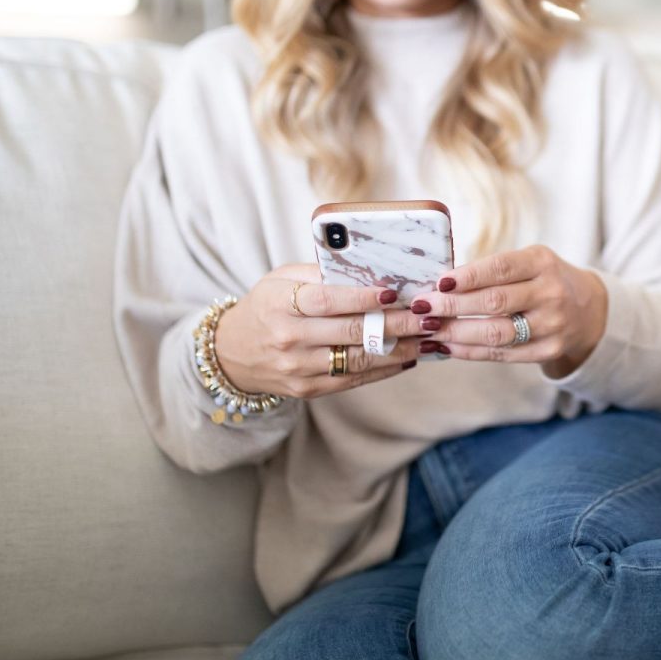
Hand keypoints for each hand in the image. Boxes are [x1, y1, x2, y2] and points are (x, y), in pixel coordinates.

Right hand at [213, 263, 427, 398]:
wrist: (232, 353)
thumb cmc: (266, 306)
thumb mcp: (281, 280)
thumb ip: (319, 274)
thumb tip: (370, 269)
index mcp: (282, 305)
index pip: (328, 300)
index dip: (363, 298)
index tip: (394, 292)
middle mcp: (290, 339)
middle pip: (352, 332)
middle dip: (397, 324)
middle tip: (428, 316)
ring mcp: (299, 368)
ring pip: (359, 360)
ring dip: (400, 350)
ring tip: (428, 338)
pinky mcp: (308, 389)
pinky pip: (354, 379)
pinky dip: (385, 369)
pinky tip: (408, 357)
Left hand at [410, 245, 607, 377]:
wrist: (588, 309)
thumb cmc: (543, 280)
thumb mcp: (528, 263)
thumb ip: (492, 271)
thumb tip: (440, 285)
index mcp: (542, 263)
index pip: (500, 268)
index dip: (467, 276)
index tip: (439, 283)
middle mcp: (551, 293)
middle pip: (494, 302)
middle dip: (453, 306)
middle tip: (423, 308)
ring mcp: (552, 325)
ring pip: (496, 333)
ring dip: (457, 332)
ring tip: (430, 330)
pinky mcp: (548, 350)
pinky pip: (503, 354)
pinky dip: (471, 351)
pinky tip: (449, 346)